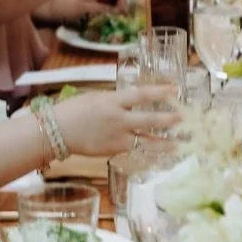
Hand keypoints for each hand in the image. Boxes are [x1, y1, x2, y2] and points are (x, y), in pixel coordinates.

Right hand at [56, 85, 180, 156]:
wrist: (56, 132)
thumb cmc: (74, 110)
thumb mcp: (97, 97)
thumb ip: (117, 100)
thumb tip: (135, 101)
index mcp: (112, 101)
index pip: (141, 95)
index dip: (160, 92)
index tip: (176, 89)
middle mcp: (118, 120)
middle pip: (150, 120)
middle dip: (169, 120)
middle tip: (185, 118)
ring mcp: (116, 138)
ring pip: (146, 141)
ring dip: (165, 143)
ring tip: (180, 144)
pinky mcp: (113, 151)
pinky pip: (134, 148)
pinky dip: (146, 149)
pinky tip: (158, 151)